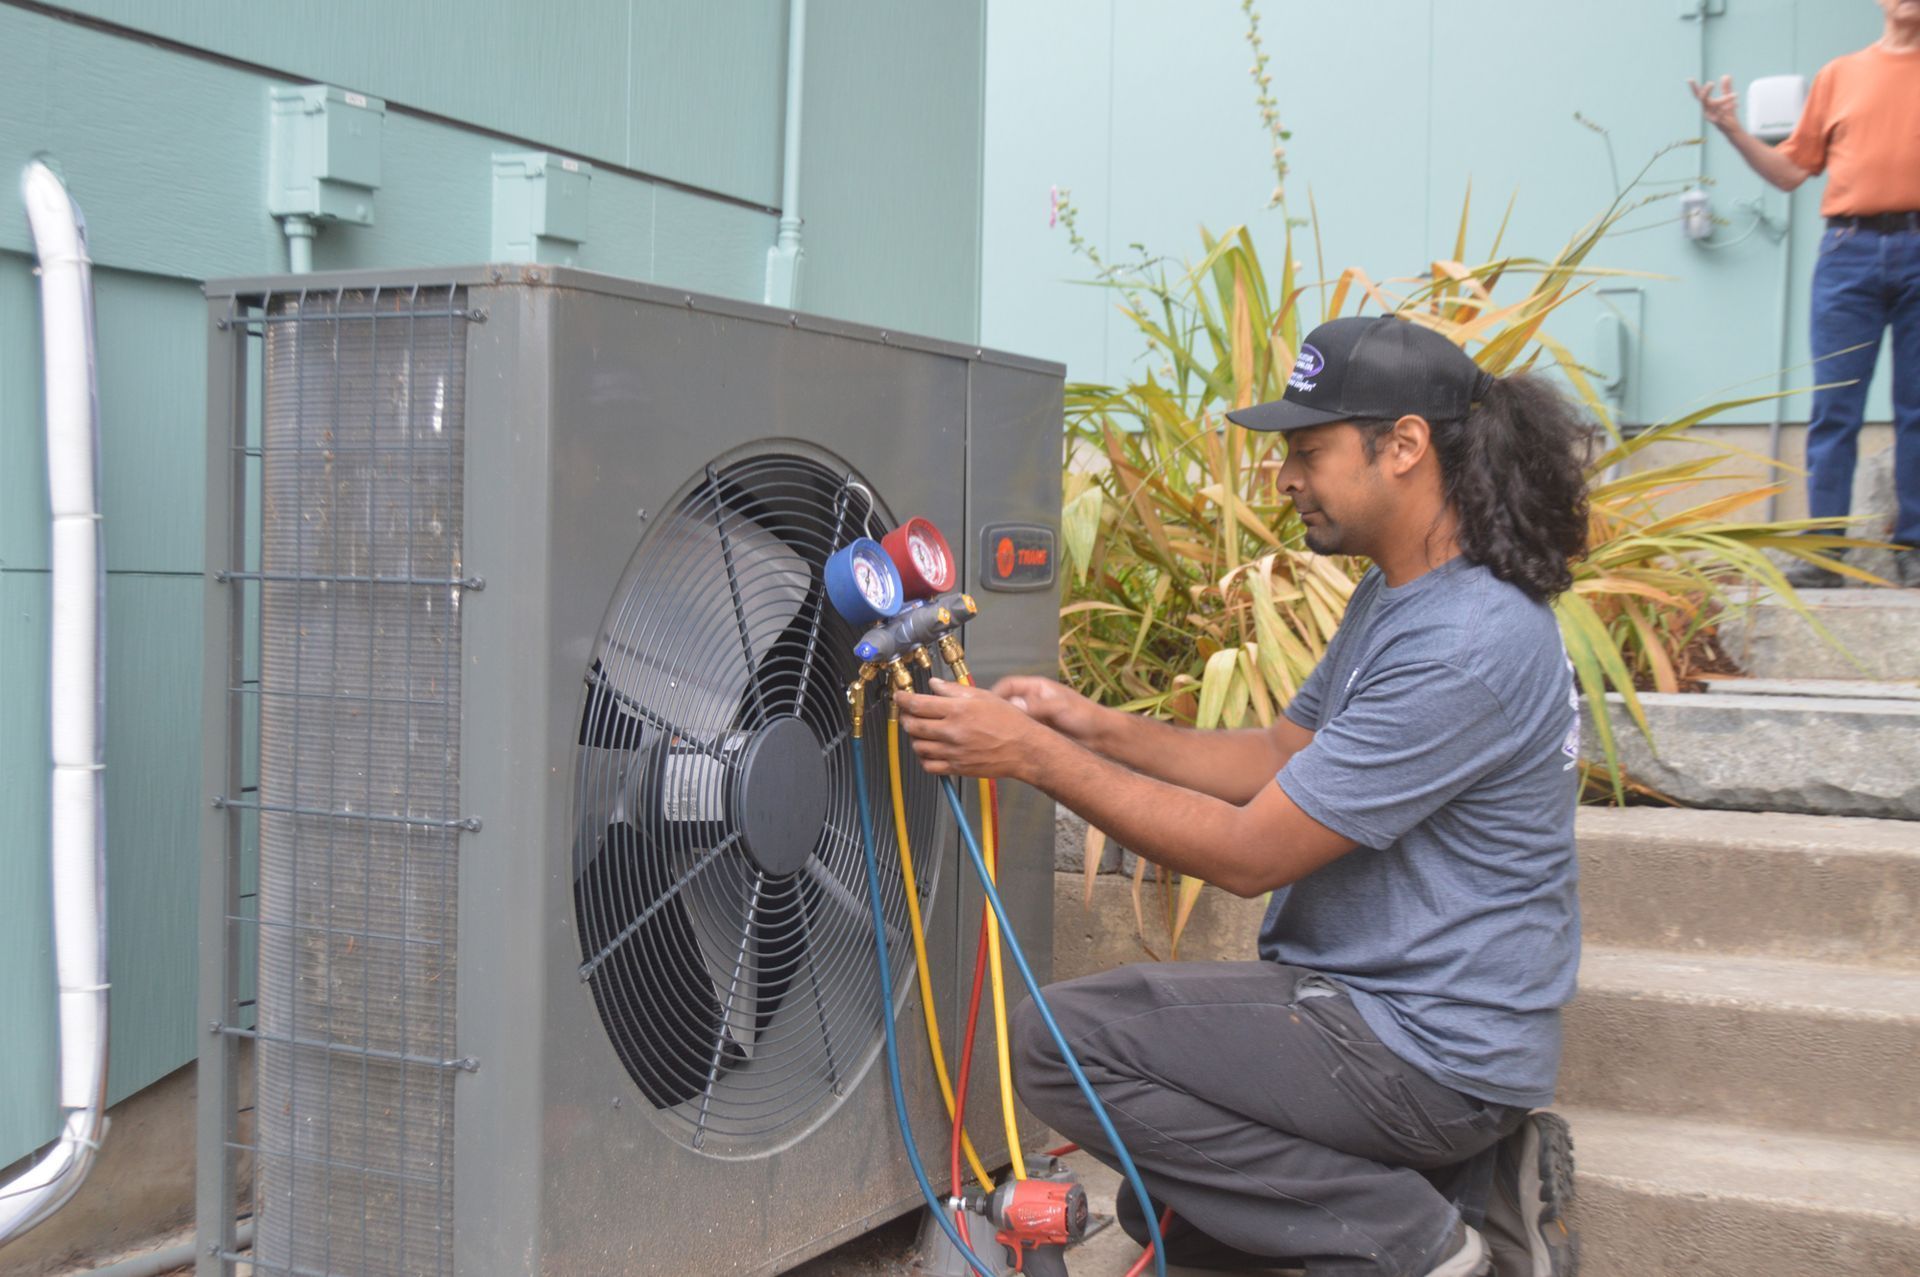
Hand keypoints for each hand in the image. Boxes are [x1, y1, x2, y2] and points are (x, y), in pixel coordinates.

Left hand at [897, 678, 1046, 779]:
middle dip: (905, 717)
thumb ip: (953, 690)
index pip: (918, 704)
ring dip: (914, 737)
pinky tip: (929, 749)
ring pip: (918, 746)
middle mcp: (952, 732)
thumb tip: (934, 684)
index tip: (899, 696)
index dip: (903, 699)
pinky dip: (923, 757)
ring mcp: (953, 752)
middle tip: (907, 712)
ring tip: (920, 730)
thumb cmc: (1009, 722)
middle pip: (913, 725)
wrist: (1024, 749)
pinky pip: (929, 766)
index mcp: (958, 710)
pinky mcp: (957, 767)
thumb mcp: (983, 696)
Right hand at [991, 674, 1102, 742]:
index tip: (983, 706)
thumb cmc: (1085, 715)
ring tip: (993, 736)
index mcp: (1037, 687)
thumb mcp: (1059, 707)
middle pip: (1006, 703)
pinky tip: (1006, 745)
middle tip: (984, 724)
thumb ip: (1036, 706)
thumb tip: (1012, 707)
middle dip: (995, 712)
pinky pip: (1019, 733)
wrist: (1101, 736)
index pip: (1007, 685)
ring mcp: (1034, 717)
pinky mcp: (1037, 733)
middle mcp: (1033, 701)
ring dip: (1003, 726)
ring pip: (1011, 720)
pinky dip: (1011, 737)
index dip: (994, 694)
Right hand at [1688, 74, 1740, 133]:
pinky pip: (1720, 112)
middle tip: (1711, 83)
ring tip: (1735, 95)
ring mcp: (1709, 116)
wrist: (1732, 129)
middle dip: (1705, 91)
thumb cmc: (1728, 114)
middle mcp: (1705, 110)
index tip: (1689, 79)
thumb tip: (1725, 76)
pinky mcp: (1716, 122)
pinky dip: (1728, 107)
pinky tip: (1735, 104)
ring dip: (1725, 99)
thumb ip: (1726, 88)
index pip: (1698, 94)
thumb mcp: (1728, 99)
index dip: (1694, 87)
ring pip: (1714, 104)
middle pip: (1702, 99)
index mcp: (1706, 104)